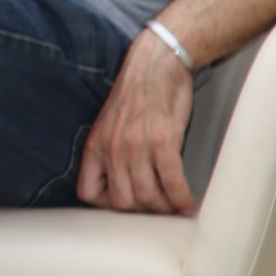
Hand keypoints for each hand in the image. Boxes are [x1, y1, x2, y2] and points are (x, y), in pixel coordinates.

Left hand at [76, 28, 196, 214]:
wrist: (155, 63)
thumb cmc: (137, 94)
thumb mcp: (109, 125)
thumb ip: (109, 153)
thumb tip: (121, 184)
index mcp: (95, 145)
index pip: (88, 193)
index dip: (107, 205)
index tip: (127, 203)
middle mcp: (113, 148)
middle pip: (123, 202)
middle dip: (143, 211)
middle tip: (157, 206)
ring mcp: (137, 146)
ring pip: (148, 197)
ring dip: (164, 208)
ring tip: (174, 206)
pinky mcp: (163, 141)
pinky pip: (172, 183)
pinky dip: (181, 199)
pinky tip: (187, 202)